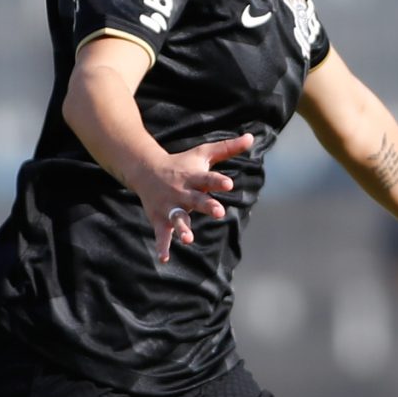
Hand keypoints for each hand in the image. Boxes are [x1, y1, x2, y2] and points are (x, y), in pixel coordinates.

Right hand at [139, 134, 253, 262]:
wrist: (145, 169)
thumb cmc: (181, 162)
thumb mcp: (203, 153)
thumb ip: (227, 148)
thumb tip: (251, 137)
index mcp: (193, 177)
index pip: (208, 179)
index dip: (218, 181)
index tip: (229, 184)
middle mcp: (181, 192)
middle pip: (195, 200)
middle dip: (207, 206)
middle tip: (219, 212)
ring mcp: (170, 207)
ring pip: (177, 218)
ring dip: (182, 228)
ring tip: (188, 239)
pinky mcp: (160, 219)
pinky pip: (161, 234)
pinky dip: (162, 246)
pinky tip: (164, 259)